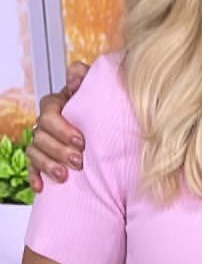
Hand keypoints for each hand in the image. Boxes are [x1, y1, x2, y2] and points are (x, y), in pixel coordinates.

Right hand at [28, 65, 88, 190]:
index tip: (80, 140)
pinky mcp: (42, 160)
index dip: (61, 126)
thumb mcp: (96, 89)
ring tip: (64, 176)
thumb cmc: (100, 109)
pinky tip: (41, 187)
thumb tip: (74, 77)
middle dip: (58, 149)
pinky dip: (35, 176)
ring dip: (48, 164)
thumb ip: (84, 76)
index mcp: (57, 104)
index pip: (48, 109)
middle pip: (41, 134)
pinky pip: (32, 167)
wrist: (107, 132)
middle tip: (78, 161)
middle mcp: (47, 123)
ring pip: (34, 151)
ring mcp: (43, 142)